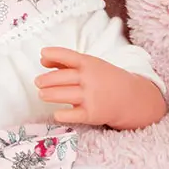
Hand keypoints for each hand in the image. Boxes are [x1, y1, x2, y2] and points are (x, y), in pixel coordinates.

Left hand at [35, 47, 166, 129]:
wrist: (131, 98)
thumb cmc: (105, 80)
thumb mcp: (90, 66)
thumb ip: (66, 62)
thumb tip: (43, 59)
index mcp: (89, 64)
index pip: (69, 56)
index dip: (54, 54)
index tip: (43, 53)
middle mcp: (90, 79)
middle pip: (62, 77)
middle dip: (46, 80)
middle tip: (38, 82)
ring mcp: (91, 97)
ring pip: (64, 95)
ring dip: (49, 94)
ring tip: (42, 94)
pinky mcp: (92, 114)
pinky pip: (73, 114)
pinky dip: (62, 114)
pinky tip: (57, 113)